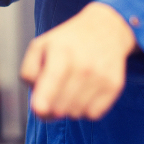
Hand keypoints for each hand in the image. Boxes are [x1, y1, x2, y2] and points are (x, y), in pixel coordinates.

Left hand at [20, 2, 136, 120]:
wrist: (105, 29)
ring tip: (69, 87)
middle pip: (60, 107)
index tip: (39, 110)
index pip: (53, 81)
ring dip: (67, 107)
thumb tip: (35, 95)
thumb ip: (29, 70)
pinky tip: (83, 91)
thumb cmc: (67, 41)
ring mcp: (100, 76)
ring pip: (75, 113)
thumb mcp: (40, 45)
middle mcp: (83, 65)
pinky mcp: (114, 86)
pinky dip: (85, 108)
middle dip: (50, 106)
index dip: (43, 102)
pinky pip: (92, 114)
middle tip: (51, 93)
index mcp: (61, 51)